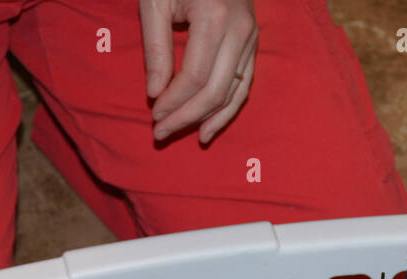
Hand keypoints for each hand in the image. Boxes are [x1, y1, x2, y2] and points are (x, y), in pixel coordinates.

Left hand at [140, 0, 256, 143]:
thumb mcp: (156, 2)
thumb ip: (156, 49)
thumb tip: (156, 94)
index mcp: (214, 16)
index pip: (193, 77)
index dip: (173, 102)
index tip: (153, 115)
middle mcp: (239, 30)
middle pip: (215, 91)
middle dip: (186, 117)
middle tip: (160, 134)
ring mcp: (251, 36)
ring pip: (233, 93)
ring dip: (208, 119)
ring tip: (187, 138)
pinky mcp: (253, 42)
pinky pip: (244, 84)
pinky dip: (228, 109)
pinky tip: (210, 126)